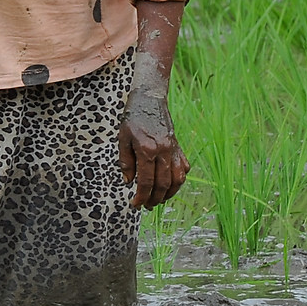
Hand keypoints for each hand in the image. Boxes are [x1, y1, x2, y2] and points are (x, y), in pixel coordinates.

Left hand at [119, 78, 188, 209]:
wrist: (149, 99)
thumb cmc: (132, 118)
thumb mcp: (123, 138)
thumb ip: (126, 162)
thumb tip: (129, 182)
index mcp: (147, 149)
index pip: (146, 181)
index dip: (141, 196)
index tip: (135, 204)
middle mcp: (163, 150)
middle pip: (162, 184)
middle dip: (154, 199)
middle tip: (146, 206)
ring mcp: (173, 149)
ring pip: (177, 179)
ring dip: (168, 193)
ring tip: (158, 200)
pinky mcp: (178, 146)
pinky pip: (183, 168)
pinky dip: (178, 180)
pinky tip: (169, 185)